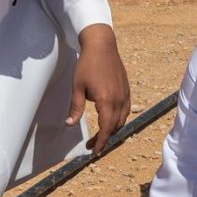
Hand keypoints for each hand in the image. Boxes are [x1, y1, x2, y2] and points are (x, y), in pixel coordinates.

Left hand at [67, 24, 130, 154]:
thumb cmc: (87, 64)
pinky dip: (119, 119)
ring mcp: (125, 94)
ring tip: (101, 134)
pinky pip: (126, 110)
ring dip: (112, 129)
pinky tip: (110, 119)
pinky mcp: (127, 89)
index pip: (105, 128)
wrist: (102, 45)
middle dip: (104, 138)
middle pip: (115, 127)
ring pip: (122, 119)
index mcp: (106, 100)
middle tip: (92, 144)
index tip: (95, 151)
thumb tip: (69, 124)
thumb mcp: (77, 86)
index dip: (101, 142)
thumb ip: (75, 107)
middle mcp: (118, 99)